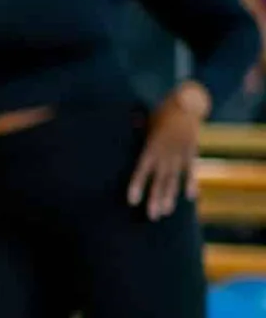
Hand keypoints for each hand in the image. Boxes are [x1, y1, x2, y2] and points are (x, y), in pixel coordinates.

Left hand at [128, 82, 209, 219]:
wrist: (186, 101)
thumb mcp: (144, 122)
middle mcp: (166, 152)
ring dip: (170, 196)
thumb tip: (124, 129)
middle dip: (156, 198)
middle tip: (152, 216)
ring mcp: (180, 152)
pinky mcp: (192, 151)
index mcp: (151, 146)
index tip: (132, 201)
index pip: (142, 169)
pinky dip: (192, 182)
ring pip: (175, 178)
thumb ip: (135, 131)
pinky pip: (192, 169)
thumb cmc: (160, 112)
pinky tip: (191, 197)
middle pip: (160, 179)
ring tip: (165, 212)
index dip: (138, 185)